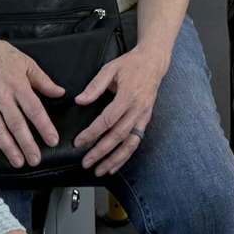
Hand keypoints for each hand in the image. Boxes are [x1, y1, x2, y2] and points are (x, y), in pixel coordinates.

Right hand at [0, 28, 65, 166]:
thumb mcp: (25, 62)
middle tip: (36, 159)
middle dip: (27, 144)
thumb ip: (43, 81)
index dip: (44, 126)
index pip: (34, 109)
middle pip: (16, 124)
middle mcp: (1, 95)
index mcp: (17, 84)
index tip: (52, 140)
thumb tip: (60, 93)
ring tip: (19, 162)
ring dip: (8, 148)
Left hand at [74, 46, 169, 174]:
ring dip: (115, 159)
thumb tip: (80, 100)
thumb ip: (95, 86)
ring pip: (130, 143)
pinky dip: (125, 155)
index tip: (79, 142)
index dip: (92, 133)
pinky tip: (115, 165)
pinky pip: (136, 141)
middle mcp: (138, 109)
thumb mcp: (111, 68)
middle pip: (118, 135)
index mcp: (128, 96)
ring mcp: (143, 116)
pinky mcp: (146, 120)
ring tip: (100, 170)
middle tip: (86, 162)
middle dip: (101, 151)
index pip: (108, 120)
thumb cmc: (132, 64)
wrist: (154, 62)